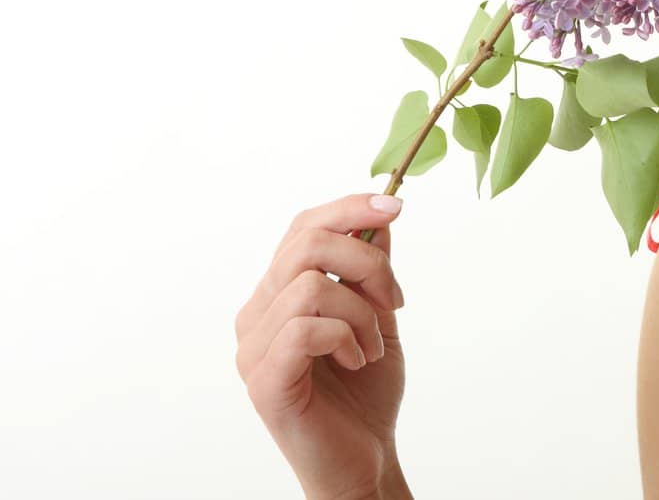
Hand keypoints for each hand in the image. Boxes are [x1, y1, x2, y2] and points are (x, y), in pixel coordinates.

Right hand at [235, 193, 408, 498]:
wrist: (364, 459)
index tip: (396, 206)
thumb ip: (370, 270)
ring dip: (362, 312)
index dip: (348, 208)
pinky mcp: (263, 382)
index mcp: (279, 295)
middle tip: (394, 300)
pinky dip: (347, 337)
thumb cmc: (365, 392)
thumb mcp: (377, 316)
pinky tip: (358, 361)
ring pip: (311, 285)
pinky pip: (306, 328)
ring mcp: (254, 349)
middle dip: (367, 260)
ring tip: (372, 347)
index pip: (303, 228)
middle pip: (306, 244)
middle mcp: (256, 315)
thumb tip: (381, 215)